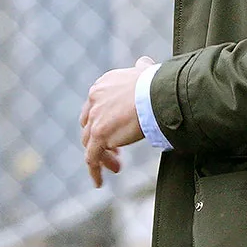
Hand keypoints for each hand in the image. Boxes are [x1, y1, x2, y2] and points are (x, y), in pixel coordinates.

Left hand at [80, 57, 155, 186]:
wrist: (156, 93)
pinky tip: (99, 183)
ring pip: (90, 144)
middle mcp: (94, 100)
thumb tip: (144, 64)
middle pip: (89, 126)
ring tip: (116, 168)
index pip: (95, 107)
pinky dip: (94, 170)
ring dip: (102, 157)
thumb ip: (141, 69)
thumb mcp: (146, 72)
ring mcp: (95, 118)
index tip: (115, 133)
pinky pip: (91, 157)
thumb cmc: (157, 84)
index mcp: (102, 86)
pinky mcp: (99, 135)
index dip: (102, 122)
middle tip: (117, 153)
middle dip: (101, 140)